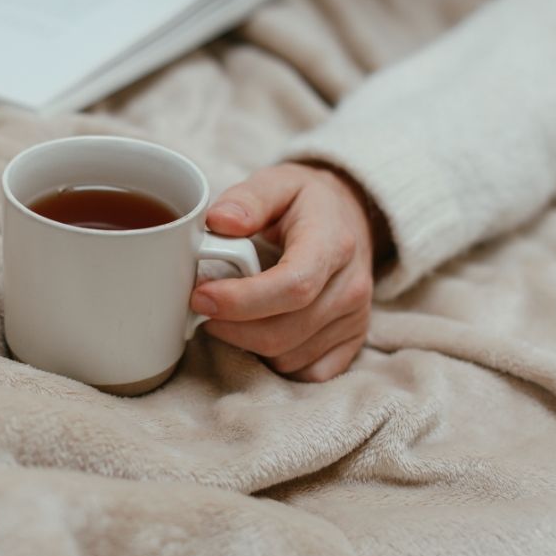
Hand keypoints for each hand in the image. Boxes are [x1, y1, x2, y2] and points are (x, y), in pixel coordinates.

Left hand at [191, 162, 390, 381]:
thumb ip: (248, 199)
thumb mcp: (278, 183)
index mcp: (332, 244)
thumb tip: (219, 222)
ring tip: (231, 313)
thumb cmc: (306, 202)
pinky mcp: (353, 342)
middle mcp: (351, 287)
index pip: (291, 287)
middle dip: (231, 327)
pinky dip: (274, 360)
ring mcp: (355, 319)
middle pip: (283, 331)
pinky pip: (305, 372)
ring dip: (247, 343)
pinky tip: (260, 331)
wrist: (351, 216)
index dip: (241, 301)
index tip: (201, 297)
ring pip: (288, 356)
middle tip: (202, 307)